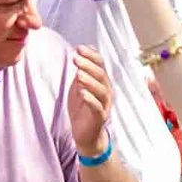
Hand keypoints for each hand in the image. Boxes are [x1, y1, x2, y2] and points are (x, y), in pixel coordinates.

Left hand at [69, 44, 113, 159]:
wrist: (85, 134)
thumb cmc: (82, 108)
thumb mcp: (79, 85)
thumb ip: (82, 70)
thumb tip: (83, 50)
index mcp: (101, 82)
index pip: (100, 65)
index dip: (91, 56)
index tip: (79, 48)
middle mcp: (106, 92)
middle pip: (101, 76)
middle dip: (89, 65)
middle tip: (75, 58)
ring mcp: (104, 105)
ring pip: (102, 91)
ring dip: (90, 81)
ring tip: (78, 74)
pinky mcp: (100, 118)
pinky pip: (98, 108)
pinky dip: (91, 100)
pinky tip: (82, 93)